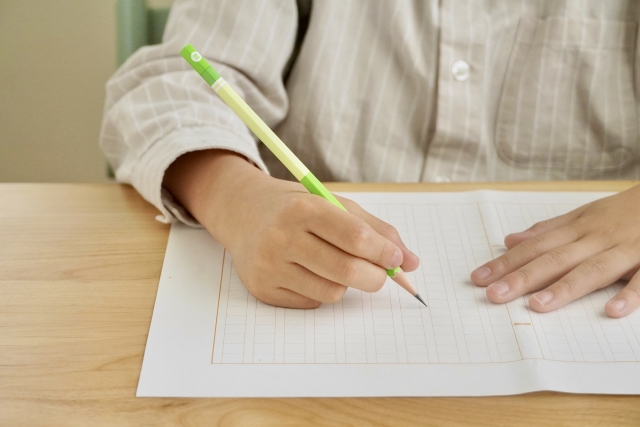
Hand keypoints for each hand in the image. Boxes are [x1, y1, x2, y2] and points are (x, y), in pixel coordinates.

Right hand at [164, 150, 418, 308]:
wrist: (242, 213)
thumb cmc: (296, 207)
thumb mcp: (334, 204)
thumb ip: (375, 230)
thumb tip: (412, 262)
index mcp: (302, 208)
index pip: (354, 237)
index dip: (384, 252)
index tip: (398, 259)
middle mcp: (281, 237)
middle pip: (346, 271)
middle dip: (375, 277)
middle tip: (380, 274)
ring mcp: (269, 266)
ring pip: (332, 292)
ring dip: (346, 285)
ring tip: (336, 266)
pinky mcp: (262, 289)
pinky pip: (311, 302)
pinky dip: (321, 291)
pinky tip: (309, 272)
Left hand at [471, 184, 639, 317]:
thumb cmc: (622, 211)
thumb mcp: (584, 214)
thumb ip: (548, 230)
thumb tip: (509, 240)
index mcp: (577, 229)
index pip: (534, 247)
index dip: (505, 263)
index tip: (478, 279)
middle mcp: (596, 239)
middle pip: (555, 259)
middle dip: (523, 277)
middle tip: (494, 295)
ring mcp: (625, 250)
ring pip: (592, 269)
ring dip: (565, 287)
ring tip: (537, 304)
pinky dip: (630, 294)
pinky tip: (612, 311)